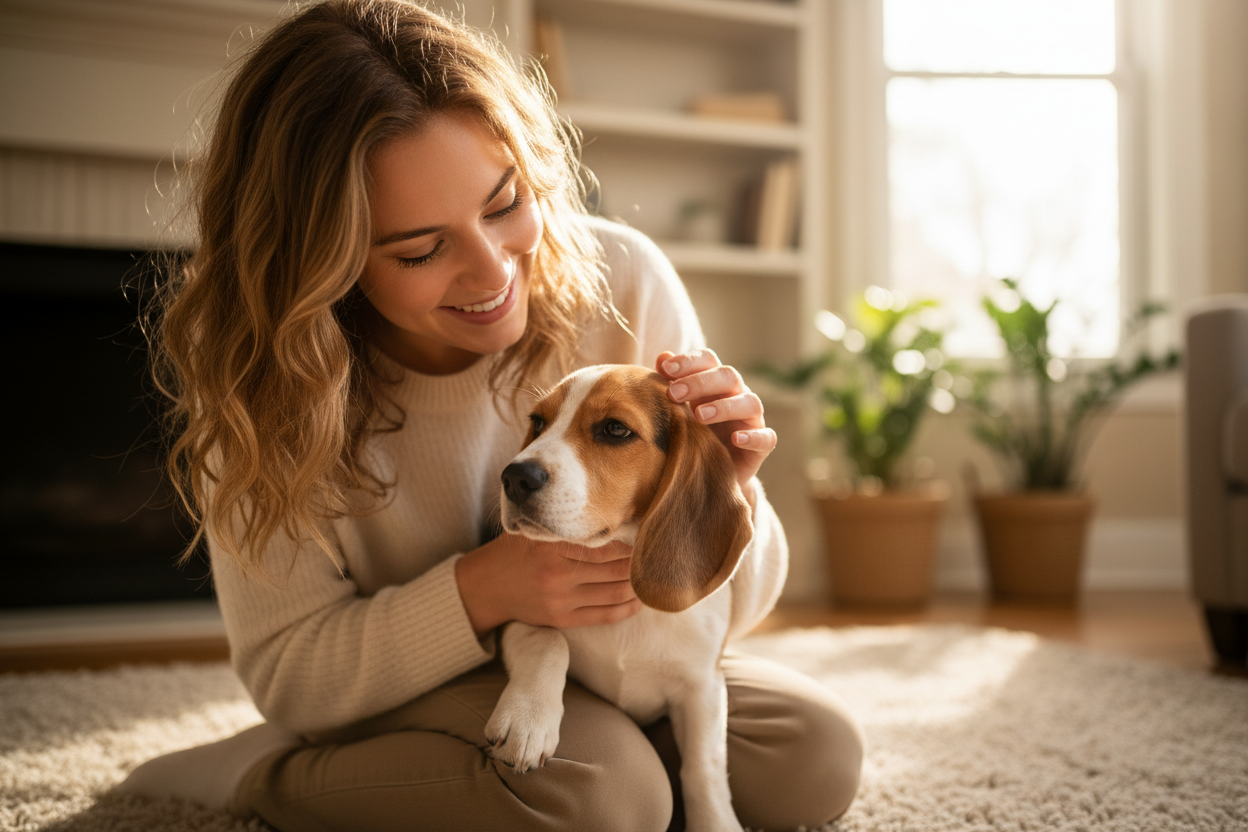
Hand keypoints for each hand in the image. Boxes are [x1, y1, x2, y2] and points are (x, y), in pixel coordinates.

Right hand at [455, 533, 640, 636]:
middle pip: (615, 569)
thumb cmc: (514, 551)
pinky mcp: (562, 619)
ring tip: (653, 575)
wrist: (485, 588)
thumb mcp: (533, 530)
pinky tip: (639, 600)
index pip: (604, 545)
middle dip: (639, 563)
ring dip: (638, 585)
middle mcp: (557, 574)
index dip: (631, 542)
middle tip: (658, 555)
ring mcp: (561, 599)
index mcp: (551, 546)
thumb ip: (563, 523)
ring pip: (614, 593)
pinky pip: (604, 615)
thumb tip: (607, 514)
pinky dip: (626, 607)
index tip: (647, 534)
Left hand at [656, 349, 776, 499]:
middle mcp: (738, 395)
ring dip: (725, 406)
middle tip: (674, 394)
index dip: (689, 361)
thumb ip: (672, 384)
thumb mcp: (680, 410)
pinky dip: (753, 436)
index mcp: (716, 383)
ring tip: (699, 416)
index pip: (708, 360)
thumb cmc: (694, 434)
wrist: (711, 473)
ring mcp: (752, 419)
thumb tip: (662, 357)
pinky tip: (735, 439)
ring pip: (750, 403)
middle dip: (700, 382)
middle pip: (729, 376)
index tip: (665, 368)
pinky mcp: (762, 446)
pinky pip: (766, 437)